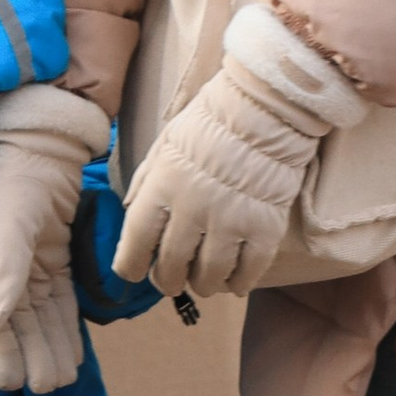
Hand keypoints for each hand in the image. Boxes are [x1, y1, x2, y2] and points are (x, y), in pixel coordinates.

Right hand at [0, 86, 110, 393]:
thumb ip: (2, 273)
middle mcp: (0, 275)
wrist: (41, 152)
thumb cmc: (14, 186)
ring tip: (64, 379)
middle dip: (32, 356)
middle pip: (16, 326)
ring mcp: (28, 270)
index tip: (11, 382)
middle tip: (49, 386)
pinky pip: (59, 304)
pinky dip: (66, 328)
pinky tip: (76, 354)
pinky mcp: (52, 263)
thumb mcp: (6, 226)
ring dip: (51, 348)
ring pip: (40, 320)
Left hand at [113, 9, 363, 302]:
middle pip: (171, 268)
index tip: (135, 270)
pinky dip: (239, 283)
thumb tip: (131, 213)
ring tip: (205, 279)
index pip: (135, 244)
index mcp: (162, 188)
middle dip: (167, 281)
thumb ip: (146, 183)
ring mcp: (231, 222)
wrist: (265, 110)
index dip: (130, 267)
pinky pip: (248, 272)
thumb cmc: (210, 125)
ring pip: (209, 277)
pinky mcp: (265, 229)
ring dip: (203, 285)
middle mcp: (192, 211)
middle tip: (173, 280)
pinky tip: (234, 280)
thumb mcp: (164, 146)